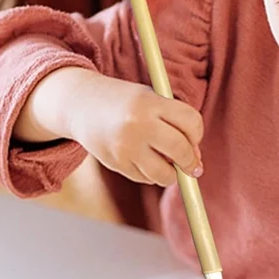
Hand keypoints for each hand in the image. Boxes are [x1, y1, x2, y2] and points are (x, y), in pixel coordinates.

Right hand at [67, 72, 204, 186]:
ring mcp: (125, 146)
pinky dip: (151, 174)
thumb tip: (196, 164)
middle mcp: (138, 124)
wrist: (81, 104)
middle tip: (191, 164)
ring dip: (172, 174)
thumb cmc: (126, 103)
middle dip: (190, 161)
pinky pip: (146, 179)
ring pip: (165, 173)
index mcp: (150, 102)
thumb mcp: (150, 99)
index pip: (191, 121)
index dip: (197, 134)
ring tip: (167, 163)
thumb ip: (175, 124)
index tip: (194, 138)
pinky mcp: (116, 163)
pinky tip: (143, 160)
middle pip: (181, 149)